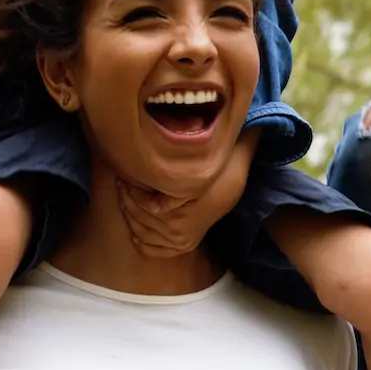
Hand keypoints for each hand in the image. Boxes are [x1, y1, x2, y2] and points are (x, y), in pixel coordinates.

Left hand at [115, 132, 254, 255]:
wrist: (231, 200)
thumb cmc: (228, 179)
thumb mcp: (234, 159)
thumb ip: (235, 142)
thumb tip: (249, 121)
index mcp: (186, 212)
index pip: (147, 205)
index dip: (132, 191)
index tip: (126, 176)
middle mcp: (180, 231)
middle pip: (140, 217)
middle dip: (126, 199)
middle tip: (121, 182)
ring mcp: (177, 241)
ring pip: (140, 231)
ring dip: (128, 214)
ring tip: (123, 195)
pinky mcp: (176, 248)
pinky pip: (147, 248)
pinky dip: (138, 238)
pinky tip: (134, 222)